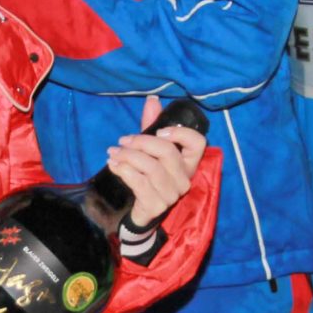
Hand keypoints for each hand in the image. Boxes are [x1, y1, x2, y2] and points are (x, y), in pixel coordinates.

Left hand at [105, 94, 207, 228]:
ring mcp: (172, 194)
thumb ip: (151, 126)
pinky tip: (114, 165)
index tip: (158, 131)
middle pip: (167, 152)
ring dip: (128, 156)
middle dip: (141, 142)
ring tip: (113, 152)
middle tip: (122, 140)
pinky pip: (139, 183)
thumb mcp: (149, 150)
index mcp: (188, 163)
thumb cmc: (147, 177)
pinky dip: (123, 170)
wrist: (139, 212)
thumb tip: (152, 100)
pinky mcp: (156, 205)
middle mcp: (184, 179)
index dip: (180, 133)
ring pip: (150, 167)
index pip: (198, 144)